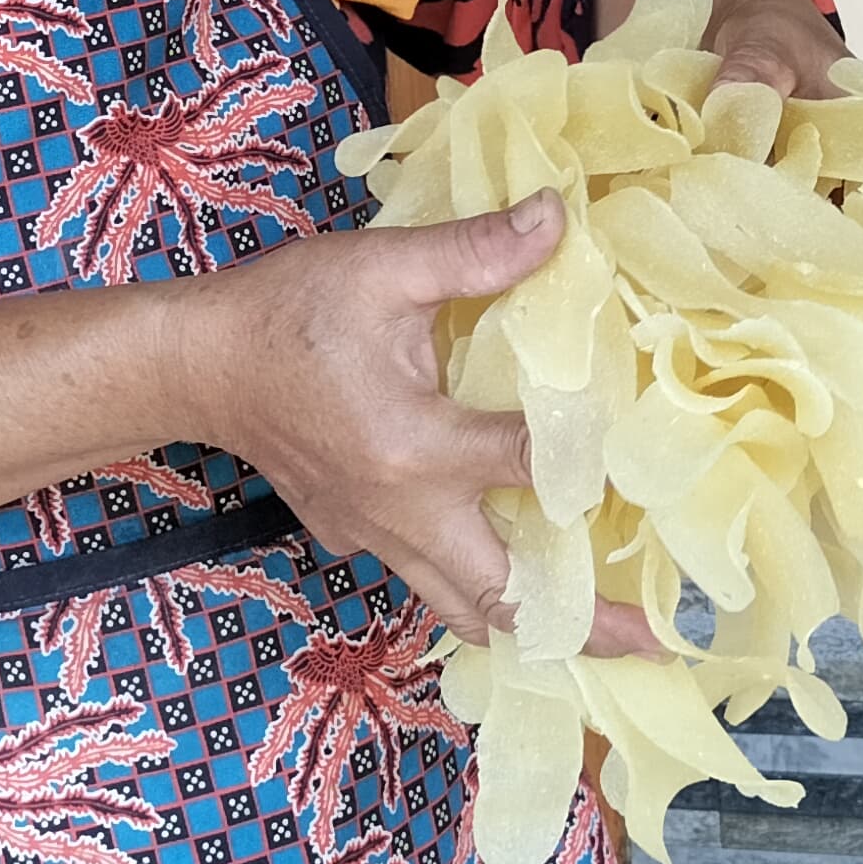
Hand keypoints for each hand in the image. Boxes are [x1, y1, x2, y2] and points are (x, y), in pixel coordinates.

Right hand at [181, 193, 663, 654]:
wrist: (196, 363)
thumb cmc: (287, 312)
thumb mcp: (382, 269)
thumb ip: (474, 253)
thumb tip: (555, 218)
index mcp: (416, 449)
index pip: (536, 469)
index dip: (602, 465)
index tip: (666, 481)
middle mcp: (402, 514)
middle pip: (506, 597)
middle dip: (584, 625)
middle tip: (661, 645)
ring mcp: (374, 537)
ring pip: (465, 609)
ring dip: (535, 628)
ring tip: (606, 640)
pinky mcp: (354, 536)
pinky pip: (429, 584)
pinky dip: (482, 593)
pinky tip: (520, 573)